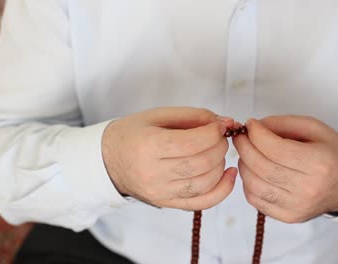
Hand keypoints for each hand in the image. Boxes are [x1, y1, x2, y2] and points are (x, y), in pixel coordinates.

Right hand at [102, 107, 237, 209]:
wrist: (108, 160)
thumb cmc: (133, 134)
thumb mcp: (158, 115)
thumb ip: (193, 116)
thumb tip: (225, 122)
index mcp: (148, 146)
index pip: (192, 143)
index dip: (213, 133)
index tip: (219, 125)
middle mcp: (153, 173)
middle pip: (201, 164)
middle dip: (219, 147)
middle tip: (218, 137)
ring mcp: (160, 192)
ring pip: (205, 183)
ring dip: (220, 164)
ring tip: (216, 151)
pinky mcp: (167, 203)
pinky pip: (202, 202)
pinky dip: (222, 190)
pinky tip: (229, 174)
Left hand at [233, 115, 337, 222]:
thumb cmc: (333, 154)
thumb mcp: (315, 128)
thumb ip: (283, 123)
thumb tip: (255, 127)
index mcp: (319, 163)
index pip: (275, 149)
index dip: (256, 134)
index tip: (250, 124)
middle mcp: (309, 188)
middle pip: (261, 167)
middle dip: (245, 147)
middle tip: (242, 137)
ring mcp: (298, 206)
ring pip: (254, 185)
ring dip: (244, 165)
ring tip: (248, 153)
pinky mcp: (290, 217)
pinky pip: (256, 200)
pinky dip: (249, 183)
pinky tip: (254, 171)